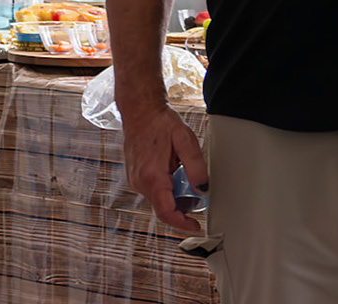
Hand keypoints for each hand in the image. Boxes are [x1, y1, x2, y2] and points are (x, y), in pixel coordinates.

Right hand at [119, 100, 206, 232]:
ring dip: (174, 195)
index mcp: (152, 176)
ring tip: (181, 171)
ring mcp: (135, 180)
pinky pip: (153, 191)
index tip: (195, 226)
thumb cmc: (160, 123)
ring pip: (159, 200)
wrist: (140, 111)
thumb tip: (203, 189)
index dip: (182, 224)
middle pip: (164, 208)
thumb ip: (196, 167)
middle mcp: (140, 182)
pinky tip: (171, 170)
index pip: (166, 212)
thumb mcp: (185, 140)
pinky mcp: (135, 177)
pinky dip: (166, 188)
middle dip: (182, 205)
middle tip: (194, 188)